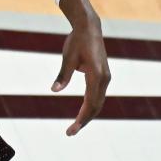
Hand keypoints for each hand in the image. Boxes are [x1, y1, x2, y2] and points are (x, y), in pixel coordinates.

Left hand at [52, 18, 110, 136]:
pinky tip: (83, 112)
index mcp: (96, 76)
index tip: (71, 130)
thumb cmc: (77, 41)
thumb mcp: (68, 57)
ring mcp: (106, 77)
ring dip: (88, 115)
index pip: (90, 104)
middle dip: (84, 121)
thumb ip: (63, 75)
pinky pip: (99, 95)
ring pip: (99, 102)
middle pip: (96, 107)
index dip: (81, 119)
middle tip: (70, 132)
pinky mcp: (104, 75)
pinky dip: (91, 106)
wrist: (89, 27)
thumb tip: (54, 91)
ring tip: (76, 126)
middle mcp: (104, 79)